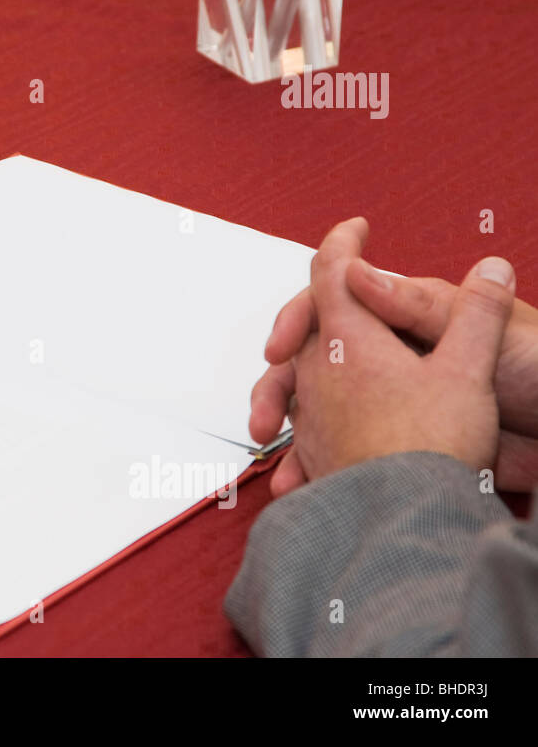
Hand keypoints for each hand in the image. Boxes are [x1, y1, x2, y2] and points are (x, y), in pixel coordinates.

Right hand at [249, 218, 515, 496]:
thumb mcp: (490, 333)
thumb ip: (423, 306)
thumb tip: (358, 270)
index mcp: (406, 314)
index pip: (333, 304)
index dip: (298, 323)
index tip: (278, 348)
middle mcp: (389, 352)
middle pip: (310, 360)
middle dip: (279, 386)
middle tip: (265, 414)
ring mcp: (388, 398)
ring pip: (317, 409)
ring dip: (291, 431)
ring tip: (279, 456)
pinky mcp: (396, 441)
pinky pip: (342, 451)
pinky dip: (318, 467)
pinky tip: (306, 484)